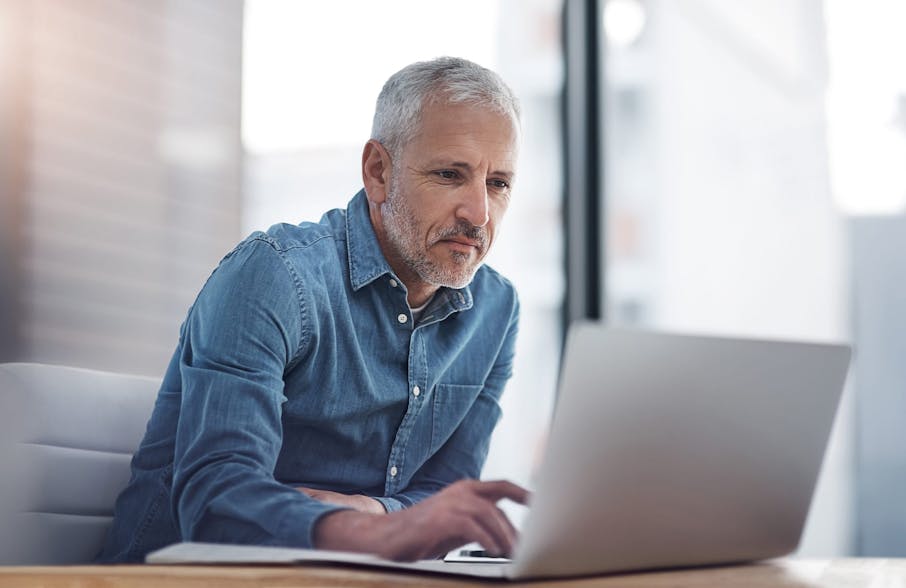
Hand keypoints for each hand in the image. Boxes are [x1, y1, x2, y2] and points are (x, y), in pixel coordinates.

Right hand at [312, 479, 529, 560]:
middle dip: (514, 528)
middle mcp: (459, 491)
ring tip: (511, 553)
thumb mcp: (457, 526)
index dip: (523, 493)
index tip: (541, 504)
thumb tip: (507, 537)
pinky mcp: (441, 518)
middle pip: (498, 505)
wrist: (387, 537)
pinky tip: (492, 551)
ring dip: (503, 535)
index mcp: (465, 490)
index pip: (501, 486)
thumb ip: (480, 525)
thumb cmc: (423, 533)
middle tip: (525, 547)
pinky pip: (472, 526)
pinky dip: (485, 538)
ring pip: (488, 514)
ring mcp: (450, 503)